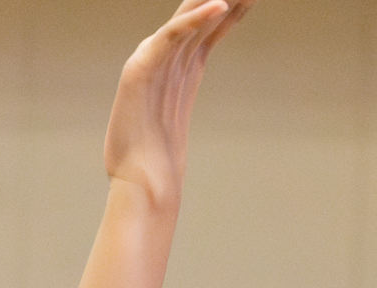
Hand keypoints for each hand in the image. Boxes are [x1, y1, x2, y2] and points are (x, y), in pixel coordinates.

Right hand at [103, 0, 251, 206]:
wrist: (142, 181)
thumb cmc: (154, 157)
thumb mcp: (176, 116)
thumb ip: (184, 98)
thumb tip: (194, 98)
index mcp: (180, 67)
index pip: (213, 24)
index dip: (236, 6)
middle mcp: (166, 57)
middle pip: (200, 11)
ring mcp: (152, 62)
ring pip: (188, 16)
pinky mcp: (140, 72)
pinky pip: (171, 37)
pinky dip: (194, 19)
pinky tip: (220, 4)